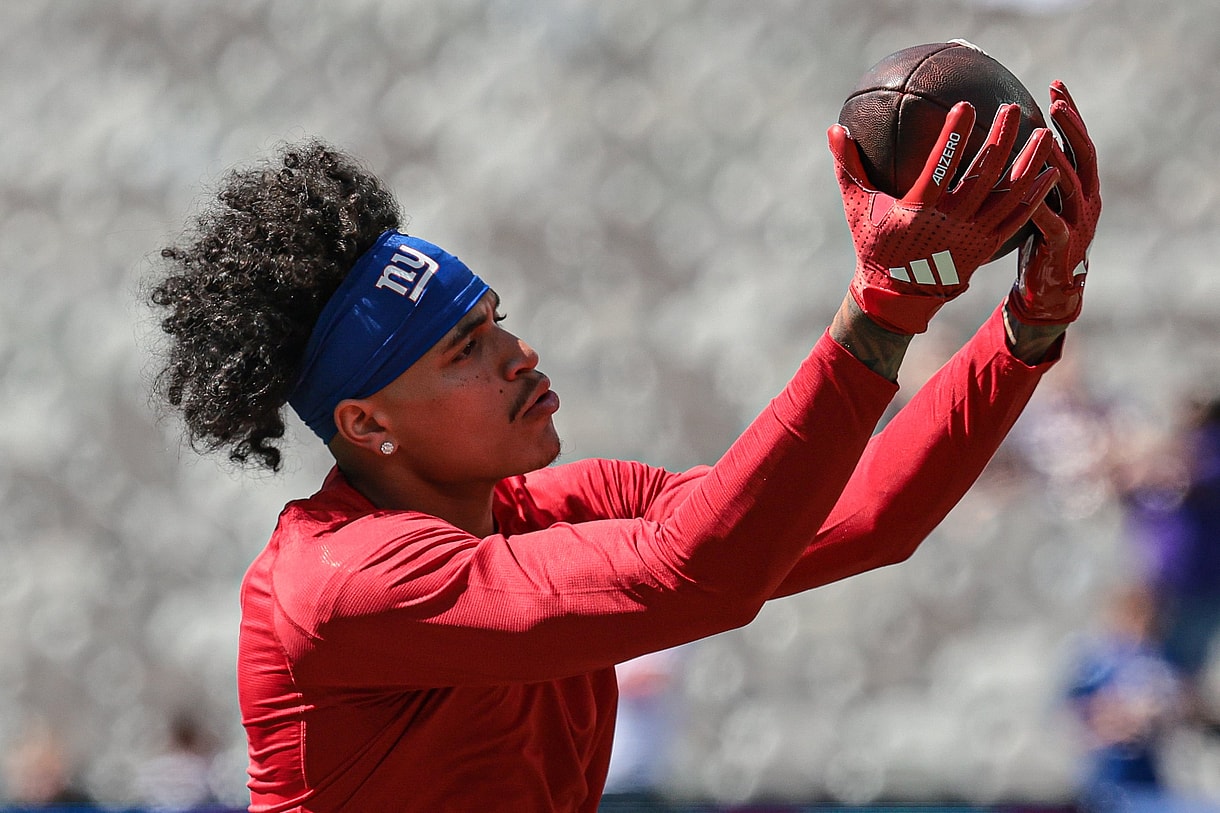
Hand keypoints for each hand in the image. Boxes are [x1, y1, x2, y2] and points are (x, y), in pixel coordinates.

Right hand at [830, 102, 1058, 333]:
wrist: (895, 297)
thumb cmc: (874, 246)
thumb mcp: (857, 208)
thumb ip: (848, 167)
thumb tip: (834, 129)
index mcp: (918, 209)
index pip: (941, 166)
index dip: (955, 136)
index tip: (967, 106)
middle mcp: (950, 221)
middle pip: (983, 175)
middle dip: (1001, 139)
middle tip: (1013, 109)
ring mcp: (972, 235)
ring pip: (1008, 195)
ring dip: (1028, 164)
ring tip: (1044, 135)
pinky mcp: (986, 246)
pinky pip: (1016, 218)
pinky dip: (1035, 196)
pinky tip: (1049, 173)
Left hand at [1007, 81, 1101, 324]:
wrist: (1050, 290)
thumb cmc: (1038, 242)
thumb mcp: (1036, 203)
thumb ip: (1029, 176)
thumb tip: (998, 145)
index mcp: (1082, 187)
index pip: (1079, 141)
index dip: (1071, 114)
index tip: (1056, 85)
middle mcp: (1086, 199)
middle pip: (1084, 154)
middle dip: (1073, 126)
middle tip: (1057, 101)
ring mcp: (1078, 222)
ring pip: (1070, 184)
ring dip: (1056, 159)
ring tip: (1043, 136)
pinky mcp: (1062, 245)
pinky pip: (1052, 223)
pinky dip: (1041, 207)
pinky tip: (1029, 193)